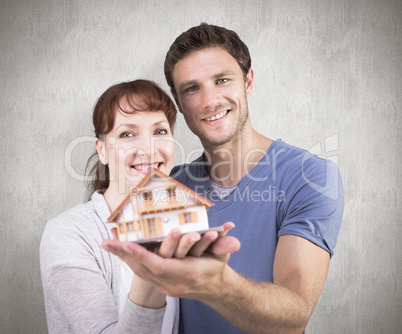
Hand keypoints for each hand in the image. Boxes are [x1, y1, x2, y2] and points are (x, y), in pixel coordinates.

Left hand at [102, 222, 240, 299]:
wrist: (215, 288)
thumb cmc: (216, 267)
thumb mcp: (221, 255)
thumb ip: (225, 244)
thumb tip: (232, 231)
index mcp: (186, 274)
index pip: (159, 265)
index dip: (142, 255)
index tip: (125, 244)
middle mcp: (172, 283)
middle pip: (143, 269)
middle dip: (124, 255)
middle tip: (107, 242)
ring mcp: (165, 286)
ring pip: (139, 272)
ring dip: (123, 258)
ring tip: (108, 244)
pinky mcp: (161, 285)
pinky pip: (142, 274)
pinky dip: (130, 262)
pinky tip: (120, 252)